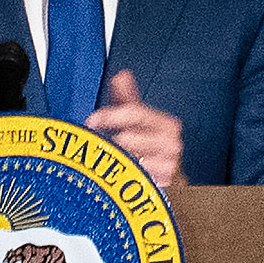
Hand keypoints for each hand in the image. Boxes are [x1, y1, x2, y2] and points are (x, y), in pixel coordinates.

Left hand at [89, 70, 184, 188]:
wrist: (168, 175)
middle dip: (109, 141)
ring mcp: (168, 167)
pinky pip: (130, 177)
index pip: (134, 113)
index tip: (92, 120)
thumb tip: (121, 76)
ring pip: (126, 159)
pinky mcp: (161, 186)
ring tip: (111, 158)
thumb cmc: (149, 146)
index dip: (109, 115)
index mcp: (168, 124)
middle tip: (102, 144)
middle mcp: (171, 145)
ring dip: (112, 158)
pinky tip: (120, 171)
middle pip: (127, 138)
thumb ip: (128, 99)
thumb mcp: (140, 121)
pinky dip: (121, 174)